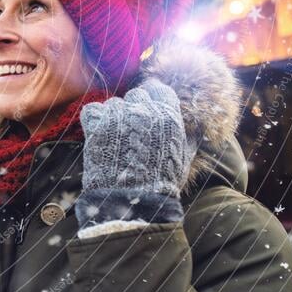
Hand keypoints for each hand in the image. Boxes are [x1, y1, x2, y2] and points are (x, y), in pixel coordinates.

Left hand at [75, 79, 195, 230]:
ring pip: (114, 103)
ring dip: (115, 115)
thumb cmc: (162, 182)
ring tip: (118, 137)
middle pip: (136, 94)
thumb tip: (199, 126)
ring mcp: (118, 117)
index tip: (151, 109)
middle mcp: (143, 111)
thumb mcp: (183, 157)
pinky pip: (92, 109)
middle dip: (135, 108)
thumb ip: (190, 136)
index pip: (158, 89)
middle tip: (134, 128)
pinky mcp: (96, 126)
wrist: (132, 202)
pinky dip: (94, 118)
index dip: (154, 98)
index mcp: (168, 115)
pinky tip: (100, 132)